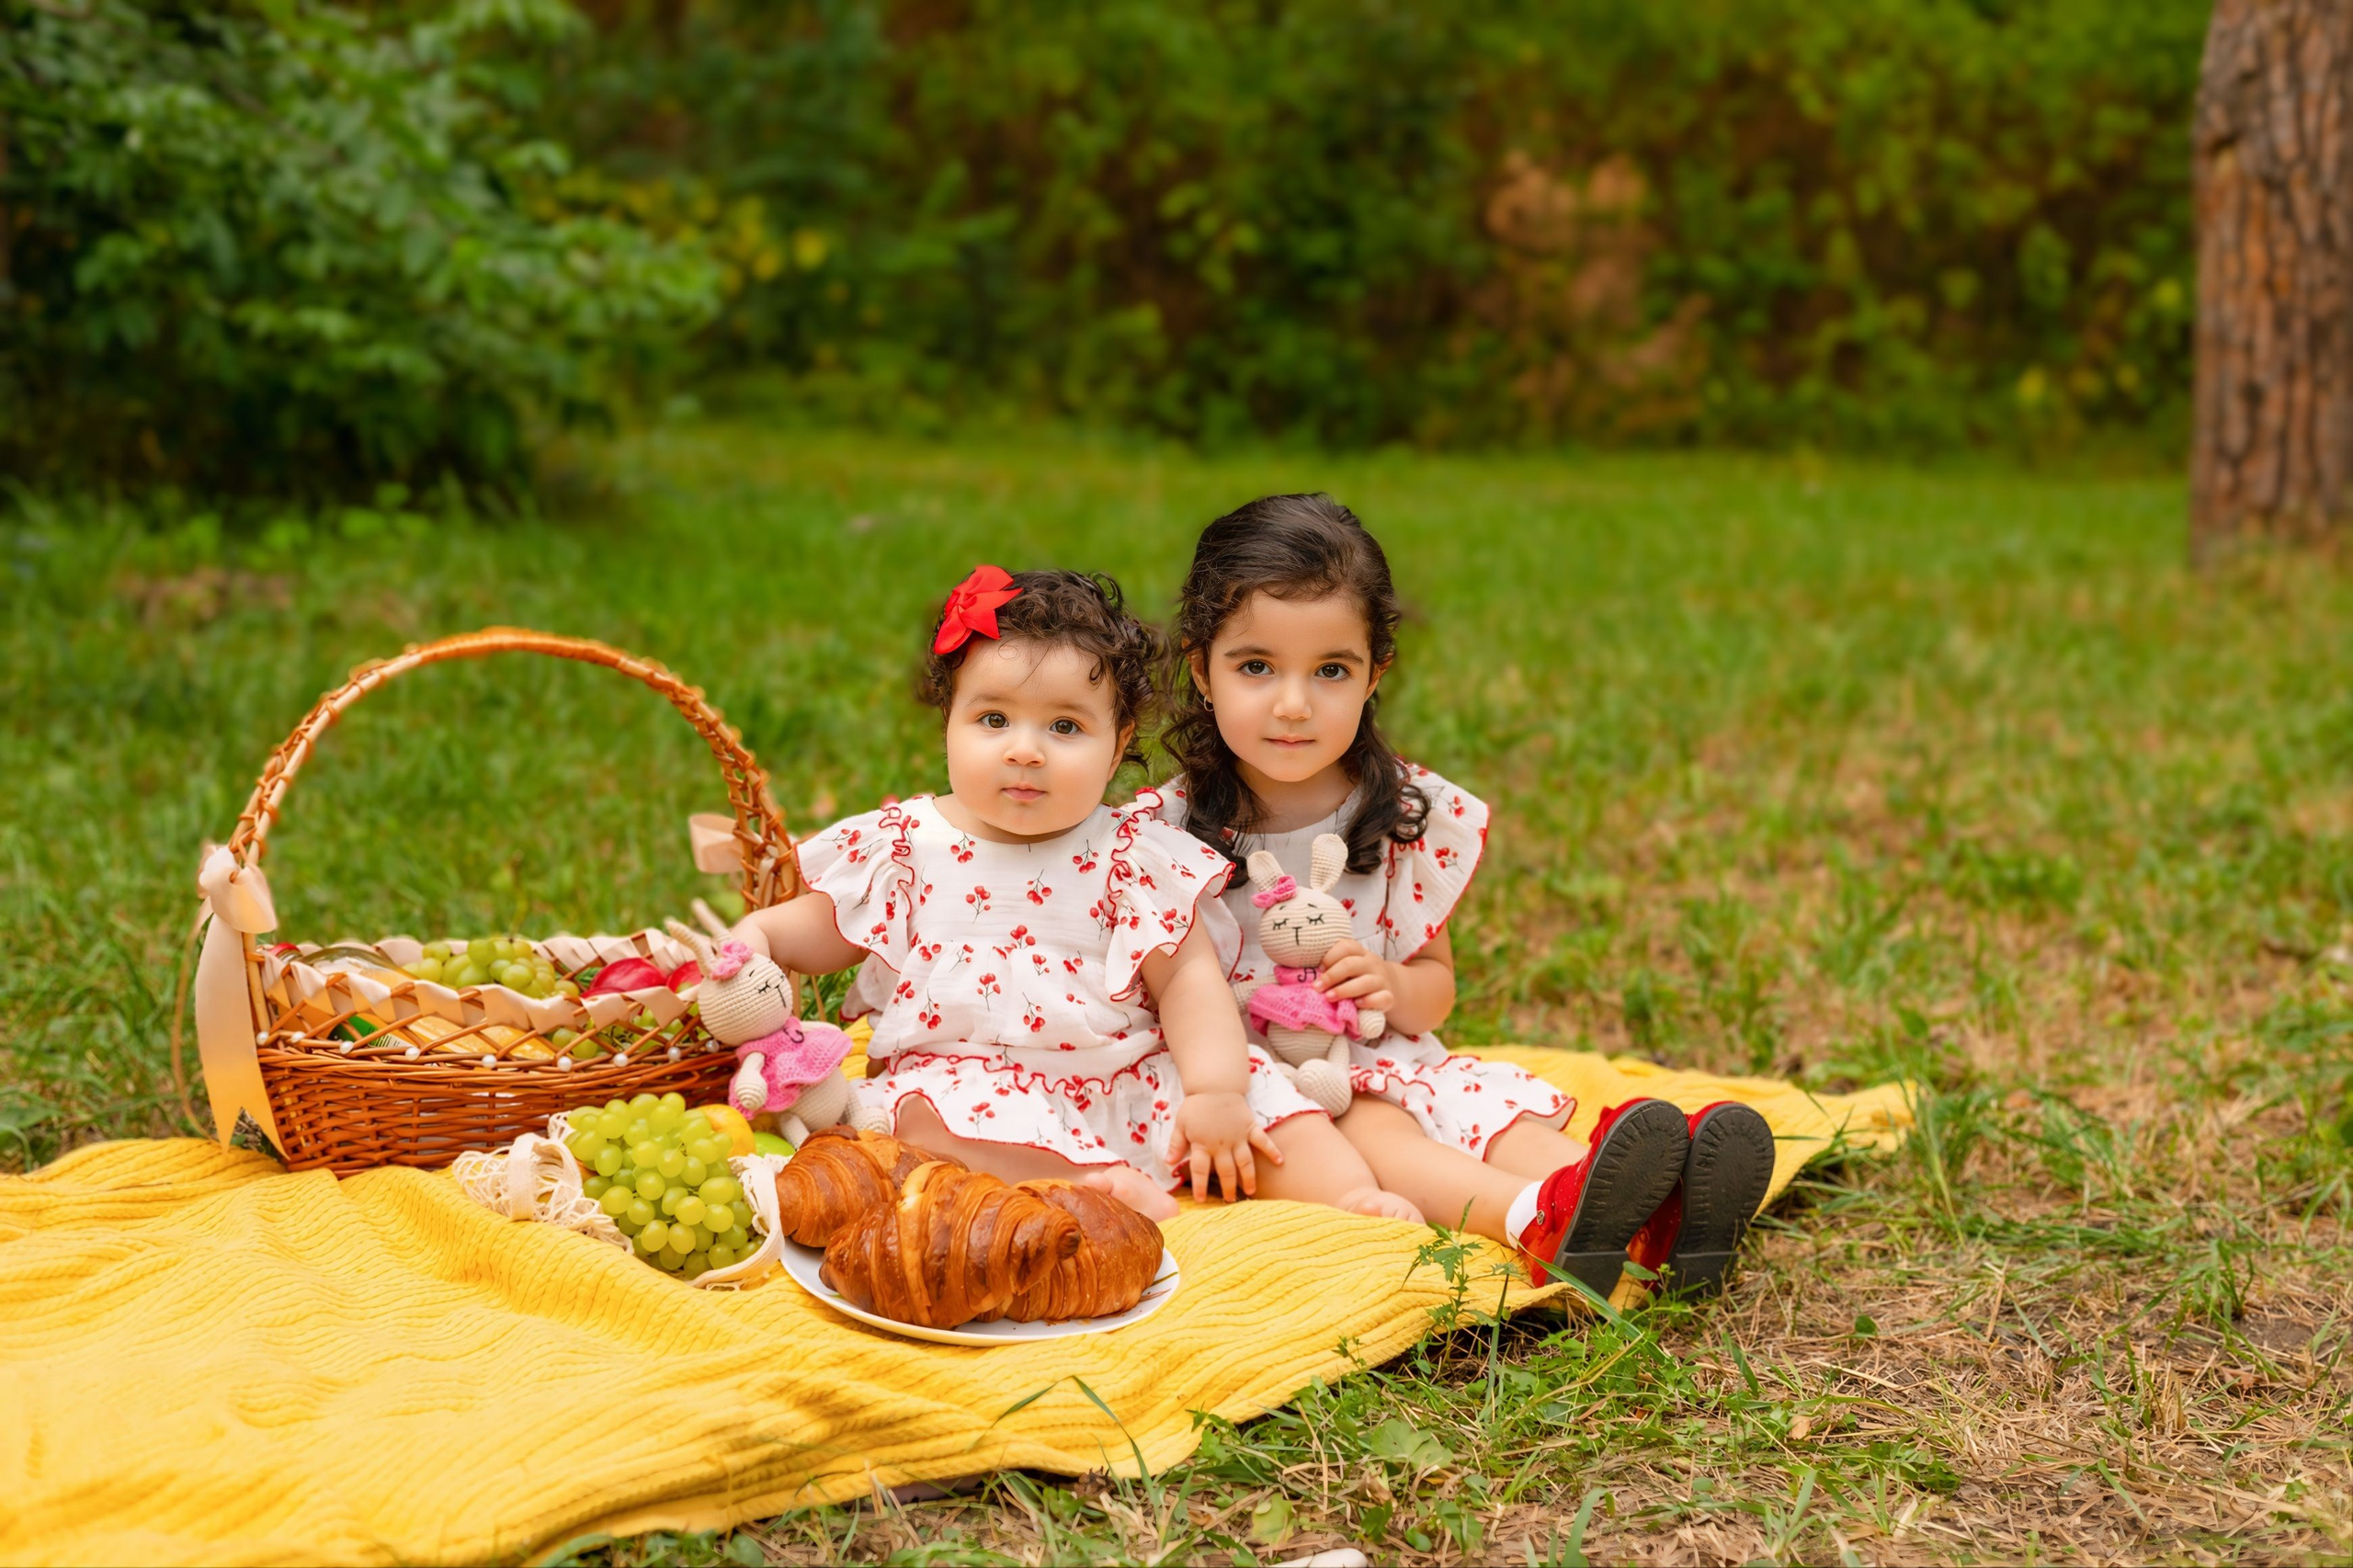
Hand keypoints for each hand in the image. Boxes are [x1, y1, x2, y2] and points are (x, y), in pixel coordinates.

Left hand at [1164, 1090, 1282, 1202]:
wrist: (1214, 1085)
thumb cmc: (1196, 1105)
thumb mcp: (1180, 1123)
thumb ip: (1175, 1144)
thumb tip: (1168, 1163)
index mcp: (1202, 1143)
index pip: (1200, 1170)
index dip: (1200, 1186)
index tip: (1201, 1200)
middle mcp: (1221, 1144)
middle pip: (1226, 1171)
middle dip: (1228, 1188)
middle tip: (1229, 1201)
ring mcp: (1238, 1136)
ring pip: (1245, 1162)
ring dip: (1248, 1178)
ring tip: (1250, 1192)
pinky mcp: (1250, 1127)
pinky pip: (1263, 1140)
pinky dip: (1272, 1150)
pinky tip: (1280, 1161)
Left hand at [1315, 939, 1396, 1013]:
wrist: (1392, 986)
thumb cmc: (1360, 976)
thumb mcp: (1350, 966)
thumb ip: (1335, 965)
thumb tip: (1308, 972)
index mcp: (1361, 953)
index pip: (1346, 947)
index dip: (1330, 956)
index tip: (1319, 969)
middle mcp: (1372, 964)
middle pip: (1351, 964)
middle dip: (1331, 976)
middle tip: (1317, 987)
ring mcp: (1382, 980)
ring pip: (1366, 982)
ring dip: (1344, 990)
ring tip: (1328, 997)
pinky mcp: (1389, 997)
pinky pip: (1381, 998)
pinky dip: (1368, 1001)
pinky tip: (1356, 1004)